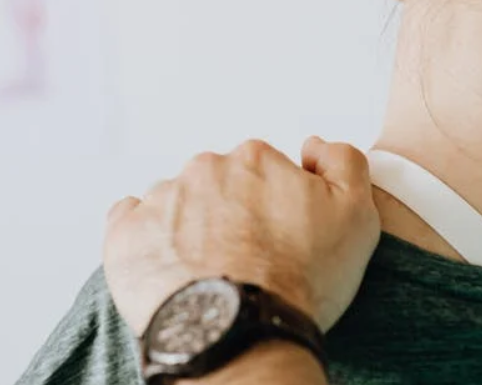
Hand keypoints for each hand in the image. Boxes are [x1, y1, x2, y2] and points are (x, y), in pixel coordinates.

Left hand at [103, 137, 380, 334]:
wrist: (241, 335)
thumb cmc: (299, 281)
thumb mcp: (356, 215)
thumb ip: (343, 161)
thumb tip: (313, 145)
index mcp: (255, 158)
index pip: (263, 171)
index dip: (274, 206)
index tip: (279, 239)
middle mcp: (204, 168)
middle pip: (218, 185)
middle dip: (230, 214)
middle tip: (246, 260)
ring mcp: (161, 200)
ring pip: (176, 204)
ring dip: (189, 228)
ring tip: (208, 272)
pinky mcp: (126, 235)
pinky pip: (131, 222)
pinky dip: (146, 238)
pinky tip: (167, 264)